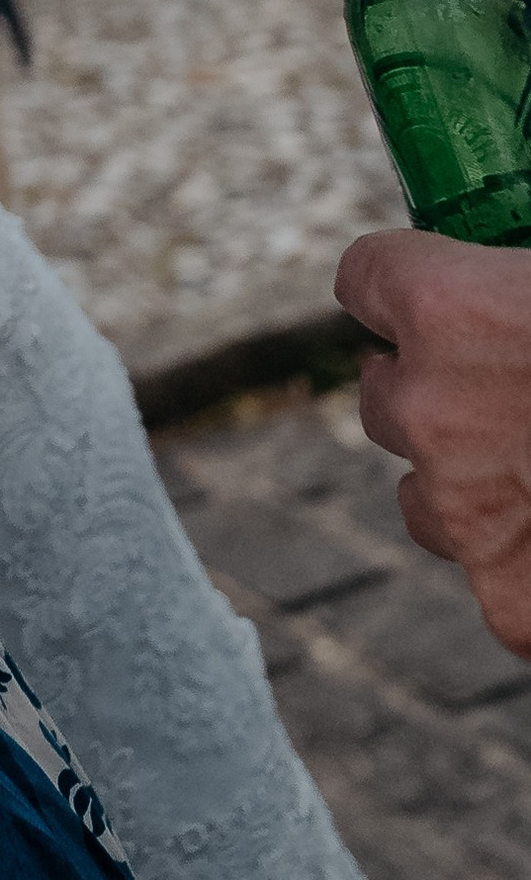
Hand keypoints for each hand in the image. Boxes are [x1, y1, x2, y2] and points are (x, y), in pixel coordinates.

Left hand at [338, 227, 530, 654]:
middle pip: (380, 394)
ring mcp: (461, 511)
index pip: (365, 276)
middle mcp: (430, 405)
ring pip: (421, 492)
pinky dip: (528, 565)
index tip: (430, 298)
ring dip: (466, 481)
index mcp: (450, 306)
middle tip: (504, 395)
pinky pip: (489, 576)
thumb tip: (530, 288)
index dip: (403, 286)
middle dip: (433, 390)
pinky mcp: (508, 602)